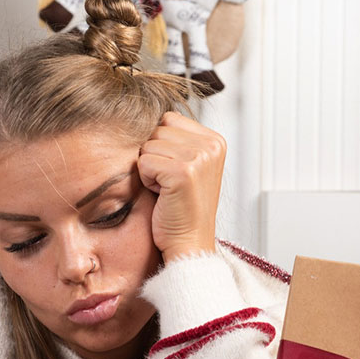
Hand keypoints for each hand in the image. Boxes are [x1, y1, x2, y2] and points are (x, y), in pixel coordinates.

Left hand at [137, 112, 225, 261]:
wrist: (189, 243)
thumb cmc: (182, 208)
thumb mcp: (188, 165)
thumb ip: (177, 139)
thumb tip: (147, 116)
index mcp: (215, 140)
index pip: (168, 119)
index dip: (163, 146)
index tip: (177, 172)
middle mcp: (211, 145)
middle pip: (157, 130)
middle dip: (156, 157)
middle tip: (171, 183)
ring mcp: (199, 158)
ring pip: (148, 145)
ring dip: (150, 169)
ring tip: (168, 189)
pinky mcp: (183, 172)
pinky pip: (144, 162)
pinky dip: (147, 180)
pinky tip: (163, 195)